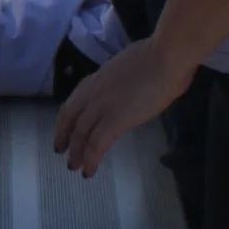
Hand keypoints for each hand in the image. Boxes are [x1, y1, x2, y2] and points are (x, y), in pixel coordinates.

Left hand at [50, 37, 192, 177]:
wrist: (166, 58)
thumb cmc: (159, 57)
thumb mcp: (129, 69)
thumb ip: (122, 83)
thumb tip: (128, 91)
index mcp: (97, 78)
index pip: (74, 101)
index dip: (66, 118)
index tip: (64, 128)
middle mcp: (93, 92)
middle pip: (70, 118)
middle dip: (64, 136)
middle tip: (61, 152)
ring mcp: (102, 106)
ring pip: (81, 134)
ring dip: (76, 152)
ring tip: (74, 166)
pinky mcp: (115, 121)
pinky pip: (97, 144)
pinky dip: (91, 160)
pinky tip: (89, 171)